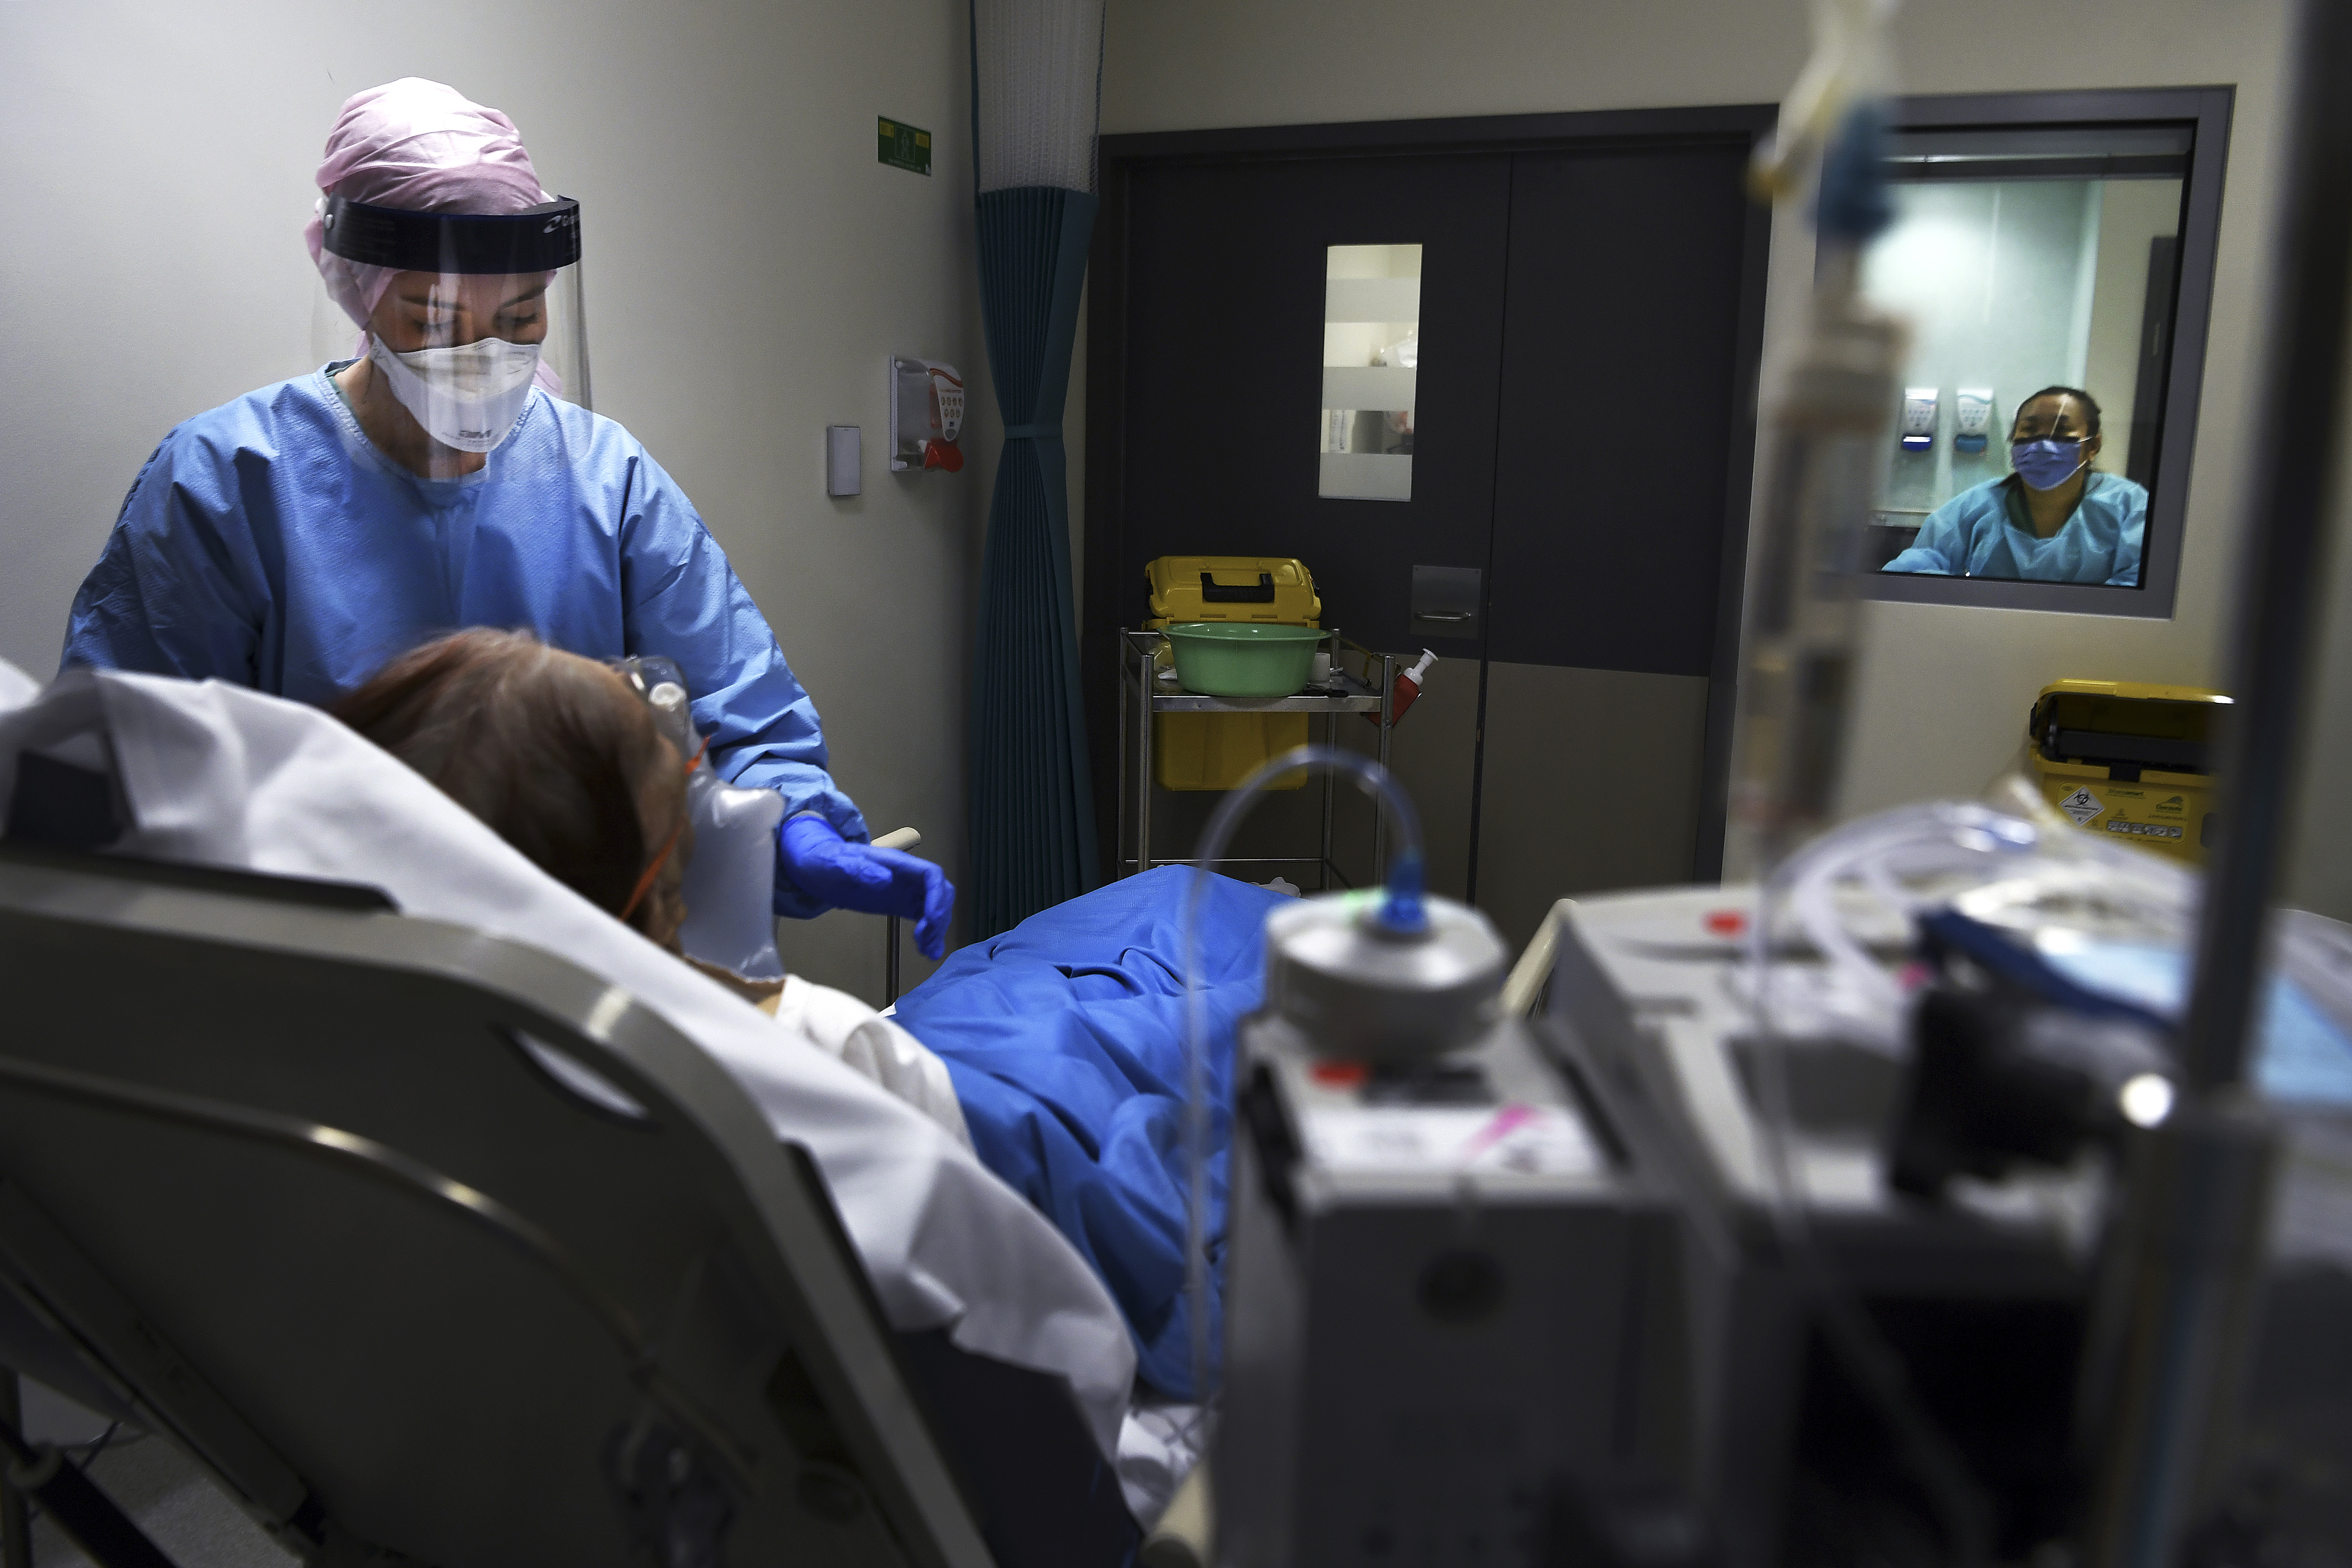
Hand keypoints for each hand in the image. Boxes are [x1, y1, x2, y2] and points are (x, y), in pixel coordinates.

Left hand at [777, 814, 954, 958]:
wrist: (817, 868)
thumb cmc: (826, 862)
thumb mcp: (837, 864)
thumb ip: (859, 870)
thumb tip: (885, 880)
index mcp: (895, 863)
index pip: (931, 874)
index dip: (937, 897)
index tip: (929, 920)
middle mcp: (907, 876)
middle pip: (940, 892)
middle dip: (939, 915)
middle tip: (924, 939)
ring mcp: (905, 890)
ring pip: (935, 907)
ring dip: (937, 929)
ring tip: (927, 951)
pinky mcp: (901, 904)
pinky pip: (924, 918)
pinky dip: (930, 935)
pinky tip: (926, 952)